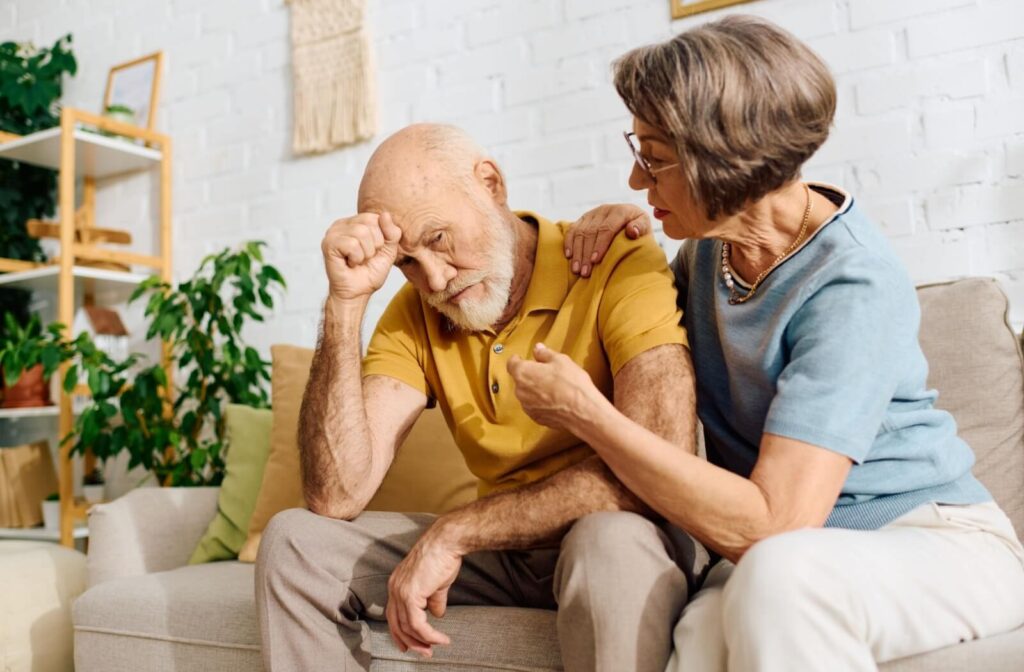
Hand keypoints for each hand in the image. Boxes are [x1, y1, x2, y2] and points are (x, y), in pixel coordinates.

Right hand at [321, 212, 401, 301]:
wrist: (357, 293)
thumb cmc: (370, 272)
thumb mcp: (388, 251)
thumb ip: (391, 233)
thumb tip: (385, 214)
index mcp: (355, 222)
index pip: (376, 217)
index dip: (382, 237)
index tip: (374, 251)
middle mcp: (342, 224)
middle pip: (369, 222)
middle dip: (375, 245)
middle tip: (365, 257)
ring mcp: (333, 233)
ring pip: (361, 233)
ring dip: (366, 253)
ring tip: (357, 261)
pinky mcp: (328, 244)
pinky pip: (352, 244)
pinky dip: (356, 258)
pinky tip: (350, 263)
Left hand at [386, 534, 460, 656]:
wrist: (447, 542)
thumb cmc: (443, 557)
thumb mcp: (437, 583)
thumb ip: (434, 600)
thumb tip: (438, 614)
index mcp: (397, 583)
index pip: (393, 614)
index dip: (401, 632)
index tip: (411, 644)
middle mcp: (394, 588)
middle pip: (396, 624)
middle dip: (411, 642)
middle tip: (425, 652)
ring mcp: (400, 591)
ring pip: (407, 626)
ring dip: (423, 640)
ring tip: (437, 645)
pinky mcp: (410, 595)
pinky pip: (417, 624)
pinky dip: (429, 635)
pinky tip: (440, 639)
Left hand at [507, 343, 599, 431]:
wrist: (582, 411)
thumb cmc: (571, 385)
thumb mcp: (560, 360)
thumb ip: (545, 354)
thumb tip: (538, 349)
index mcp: (523, 372)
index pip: (512, 363)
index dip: (517, 359)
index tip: (520, 358)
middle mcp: (520, 391)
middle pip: (520, 379)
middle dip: (531, 375)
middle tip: (546, 372)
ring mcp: (527, 406)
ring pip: (527, 394)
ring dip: (536, 390)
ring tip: (554, 387)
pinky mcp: (536, 418)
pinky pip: (535, 406)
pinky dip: (542, 403)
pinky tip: (556, 399)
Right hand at [565, 203, 650, 277]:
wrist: (632, 221)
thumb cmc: (640, 230)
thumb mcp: (646, 228)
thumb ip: (641, 228)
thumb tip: (632, 231)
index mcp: (621, 211)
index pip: (607, 228)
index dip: (600, 245)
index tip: (596, 261)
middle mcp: (604, 210)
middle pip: (591, 232)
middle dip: (586, 254)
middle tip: (585, 272)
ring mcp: (592, 214)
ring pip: (580, 232)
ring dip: (577, 252)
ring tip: (576, 269)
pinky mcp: (583, 218)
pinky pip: (572, 230)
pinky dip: (568, 243)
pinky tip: (569, 256)